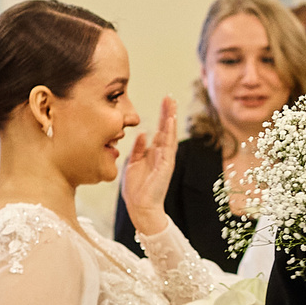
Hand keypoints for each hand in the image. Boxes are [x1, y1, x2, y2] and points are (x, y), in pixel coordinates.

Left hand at [122, 97, 181, 235]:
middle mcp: (162, 154)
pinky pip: (168, 146)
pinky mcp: (165, 166)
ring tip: (172, 104)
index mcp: (153, 154)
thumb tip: (143, 133)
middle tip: (170, 96)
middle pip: (166, 129)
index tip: (165, 101)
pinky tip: (169, 121)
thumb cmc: (136, 190)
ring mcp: (165, 160)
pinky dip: (169, 133)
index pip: (159, 130)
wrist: (140, 208)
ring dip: (170, 119)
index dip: (162, 116)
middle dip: (168, 113)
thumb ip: (138, 149)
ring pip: (169, 135)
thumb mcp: (133, 164)